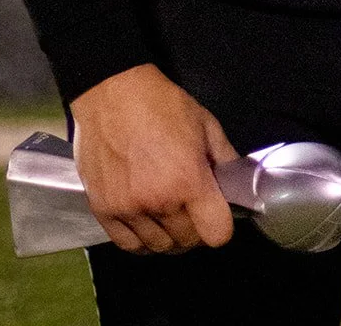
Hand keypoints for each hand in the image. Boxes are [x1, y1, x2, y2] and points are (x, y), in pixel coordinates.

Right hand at [70, 63, 237, 254]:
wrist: (112, 93)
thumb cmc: (161, 104)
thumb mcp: (205, 123)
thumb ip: (225, 158)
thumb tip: (237, 183)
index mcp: (188, 180)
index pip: (216, 233)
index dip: (222, 225)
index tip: (217, 213)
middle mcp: (159, 202)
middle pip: (188, 241)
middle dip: (197, 229)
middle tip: (193, 209)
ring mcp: (128, 209)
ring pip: (159, 247)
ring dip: (170, 236)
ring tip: (170, 214)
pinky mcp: (103, 210)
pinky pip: (128, 245)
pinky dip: (142, 240)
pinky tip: (148, 223)